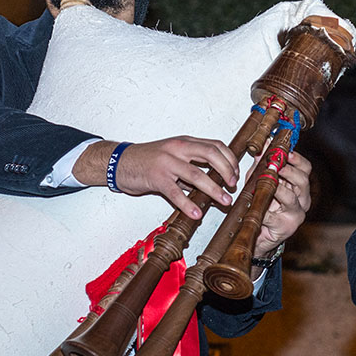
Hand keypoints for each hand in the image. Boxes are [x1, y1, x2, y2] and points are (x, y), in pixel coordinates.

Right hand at [74, 137, 238, 218]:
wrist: (119, 162)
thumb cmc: (148, 160)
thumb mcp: (173, 156)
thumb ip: (192, 165)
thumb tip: (215, 179)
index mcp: (185, 142)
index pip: (215, 145)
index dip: (230, 159)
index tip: (236, 173)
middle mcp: (178, 148)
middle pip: (211, 154)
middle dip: (227, 170)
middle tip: (233, 185)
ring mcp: (167, 162)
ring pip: (196, 174)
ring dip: (214, 189)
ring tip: (224, 201)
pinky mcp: (156, 178)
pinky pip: (175, 192)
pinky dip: (188, 204)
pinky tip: (196, 213)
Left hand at [254, 151, 311, 255]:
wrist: (260, 234)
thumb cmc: (263, 206)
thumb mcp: (260, 180)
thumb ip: (262, 163)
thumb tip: (265, 143)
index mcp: (299, 187)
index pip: (306, 169)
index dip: (297, 159)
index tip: (286, 152)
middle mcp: (302, 200)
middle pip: (303, 181)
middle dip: (289, 172)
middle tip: (276, 166)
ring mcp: (296, 214)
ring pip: (291, 198)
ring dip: (276, 189)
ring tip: (266, 183)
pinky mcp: (286, 227)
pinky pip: (273, 215)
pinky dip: (263, 209)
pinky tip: (257, 205)